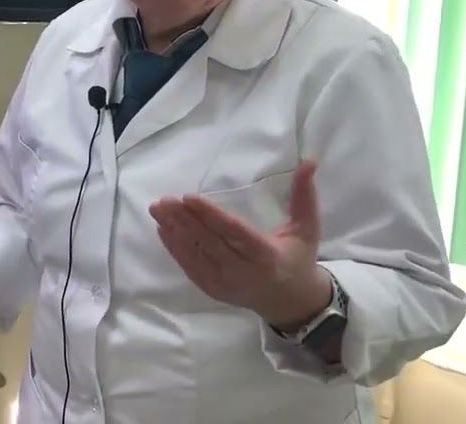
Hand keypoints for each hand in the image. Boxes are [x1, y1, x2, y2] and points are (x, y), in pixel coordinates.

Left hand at [149, 160, 332, 329]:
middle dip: (184, 220)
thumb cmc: (298, 259)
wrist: (290, 303)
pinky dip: (174, 248)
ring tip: (158, 209)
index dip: (209, 215)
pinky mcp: (212, 289)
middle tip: (165, 200)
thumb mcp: (306, 228)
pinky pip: (190, 267)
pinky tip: (163, 228)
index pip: (232, 232)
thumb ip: (304, 195)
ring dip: (174, 231)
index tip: (188, 197)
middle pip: (209, 242)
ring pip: (195, 255)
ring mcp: (225, 283)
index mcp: (266, 255)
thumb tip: (308, 162)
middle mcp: (243, 271)